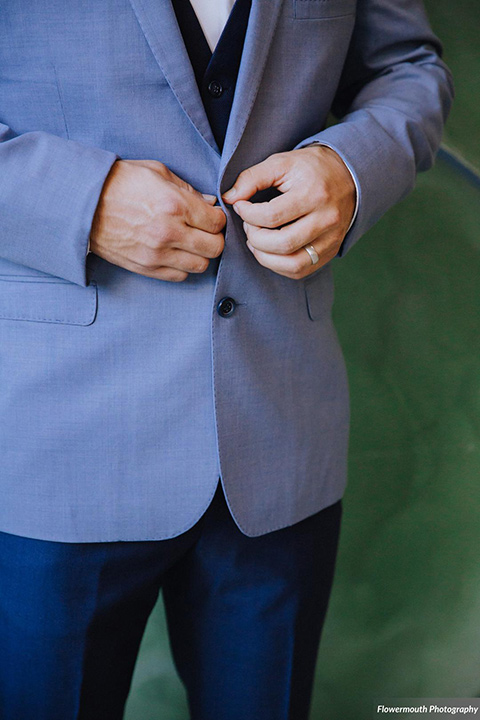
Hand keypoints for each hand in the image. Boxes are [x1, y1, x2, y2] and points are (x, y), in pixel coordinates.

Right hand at [90, 159, 225, 281]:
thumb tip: (210, 203)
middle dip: (214, 238)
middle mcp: (169, 232)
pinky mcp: (146, 268)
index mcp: (174, 204)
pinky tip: (175, 253)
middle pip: (214, 248)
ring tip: (190, 243)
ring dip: (200, 255)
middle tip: (204, 230)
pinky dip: (182, 266)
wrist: (83, 204)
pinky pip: (179, 276)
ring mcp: (157, 254)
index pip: (217, 223)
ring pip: (200, 266)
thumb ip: (187, 189)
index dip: (217, 218)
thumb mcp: (156, 173)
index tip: (210, 215)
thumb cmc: (119, 183)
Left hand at [222, 146, 355, 279]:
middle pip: (282, 244)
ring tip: (256, 241)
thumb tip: (229, 199)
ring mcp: (331, 239)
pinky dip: (279, 266)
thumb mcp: (281, 163)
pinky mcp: (331, 251)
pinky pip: (301, 271)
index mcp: (314, 194)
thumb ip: (252, 178)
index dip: (247, 215)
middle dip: (255, 238)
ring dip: (265, 257)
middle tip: (249, 226)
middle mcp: (326, 219)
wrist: (349, 175)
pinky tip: (270, 251)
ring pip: (292, 264)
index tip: (241, 206)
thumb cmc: (310, 169)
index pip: (271, 216)